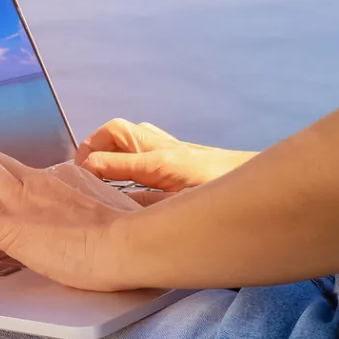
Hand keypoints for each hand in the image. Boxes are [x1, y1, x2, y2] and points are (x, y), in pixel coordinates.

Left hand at [0, 149, 139, 292]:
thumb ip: (112, 209)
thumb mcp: (125, 212)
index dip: (15, 185)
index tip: (15, 199)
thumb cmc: (136, 236)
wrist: (132, 245)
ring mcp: (24, 201)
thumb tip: (123, 214)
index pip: (32, 172)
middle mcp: (40, 180)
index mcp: (66, 177)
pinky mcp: (11, 228)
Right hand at [76, 119, 257, 192]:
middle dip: (92, 146)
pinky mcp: (179, 152)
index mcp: (159, 163)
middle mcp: (163, 148)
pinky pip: (144, 141)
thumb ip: (147, 207)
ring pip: (130, 134)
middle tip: (79, 171)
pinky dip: (126, 150)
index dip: (86, 169)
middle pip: (116, 131)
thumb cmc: (226, 196)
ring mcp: (172, 147)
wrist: (265, 187)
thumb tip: (115, 203)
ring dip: (108, 146)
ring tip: (95, 170)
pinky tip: (127, 172)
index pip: (108, 157)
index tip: (73, 183)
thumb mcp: (183, 207)